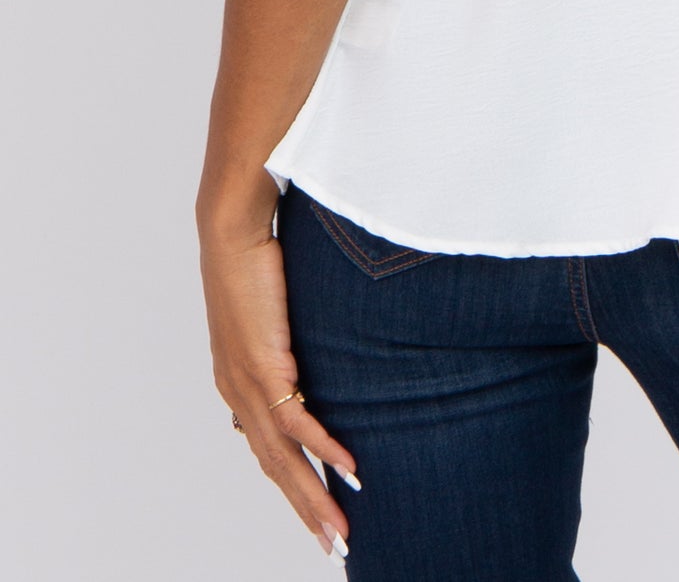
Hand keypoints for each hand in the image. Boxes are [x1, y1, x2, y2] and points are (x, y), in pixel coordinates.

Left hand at [198, 212, 358, 562]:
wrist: (232, 230)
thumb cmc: (255, 258)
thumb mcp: (269, 310)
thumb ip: (283, 342)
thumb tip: (298, 361)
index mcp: (237, 384)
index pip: (267, 449)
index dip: (292, 484)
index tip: (316, 512)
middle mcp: (237, 393)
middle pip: (277, 467)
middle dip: (307, 510)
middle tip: (336, 544)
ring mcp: (248, 385)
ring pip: (286, 458)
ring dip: (316, 497)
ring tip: (342, 529)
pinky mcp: (265, 367)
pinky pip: (299, 420)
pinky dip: (324, 449)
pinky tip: (349, 469)